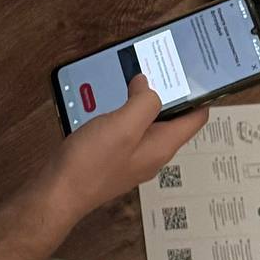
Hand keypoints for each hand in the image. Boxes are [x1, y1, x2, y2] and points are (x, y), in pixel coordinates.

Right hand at [41, 76, 206, 230]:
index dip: (200, 95)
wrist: (59, 191)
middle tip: (162, 67)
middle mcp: (152, 153)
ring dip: (146, 101)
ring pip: (149, 123)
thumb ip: (144, 102)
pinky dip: (127, 112)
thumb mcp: (123, 126)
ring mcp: (133, 157)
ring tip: (137, 78)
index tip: (193, 72)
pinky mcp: (115, 157)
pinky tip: (114, 102)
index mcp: (162, 146)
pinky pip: (129, 130)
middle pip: (174, 120)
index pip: (196, 119)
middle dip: (171, 94)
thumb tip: (148, 85)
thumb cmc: (91, 163)